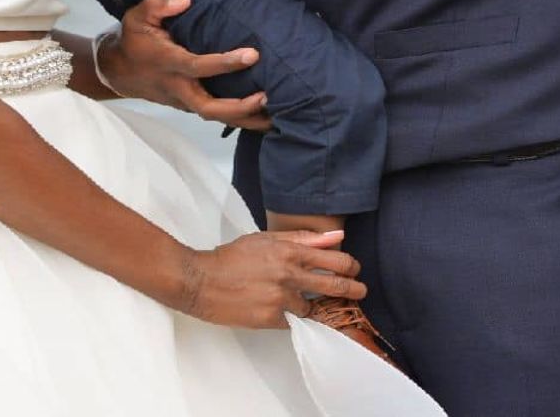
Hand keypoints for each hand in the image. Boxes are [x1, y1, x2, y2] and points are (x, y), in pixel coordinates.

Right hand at [106, 0, 273, 130]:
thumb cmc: (134, 39)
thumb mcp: (137, 16)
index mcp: (168, 62)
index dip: (226, 63)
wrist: (119, 71)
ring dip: (245, 120)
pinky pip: (215, 116)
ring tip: (277, 117)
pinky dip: (238, 118)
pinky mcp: (189, 106)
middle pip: (208, 108)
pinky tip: (263, 116)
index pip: (199, 66)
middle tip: (268, 97)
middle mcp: (178, 87)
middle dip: (239, 107)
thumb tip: (186, 0)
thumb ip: (159, 5)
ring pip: (215, 118)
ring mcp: (183, 101)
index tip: (253, 54)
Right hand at [180, 229, 365, 328]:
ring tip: (324, 307)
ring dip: (319, 308)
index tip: (354, 269)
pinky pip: (292, 322)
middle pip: (333, 285)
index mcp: (289, 252)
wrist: (199, 280)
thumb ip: (302, 238)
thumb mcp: (265, 240)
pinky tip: (292, 315)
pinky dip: (294, 318)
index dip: (349, 266)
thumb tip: (335, 237)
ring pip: (313, 307)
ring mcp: (280, 299)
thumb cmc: (231, 257)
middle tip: (360, 292)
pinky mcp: (269, 319)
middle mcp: (288, 275)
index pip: (333, 259)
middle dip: (352, 289)